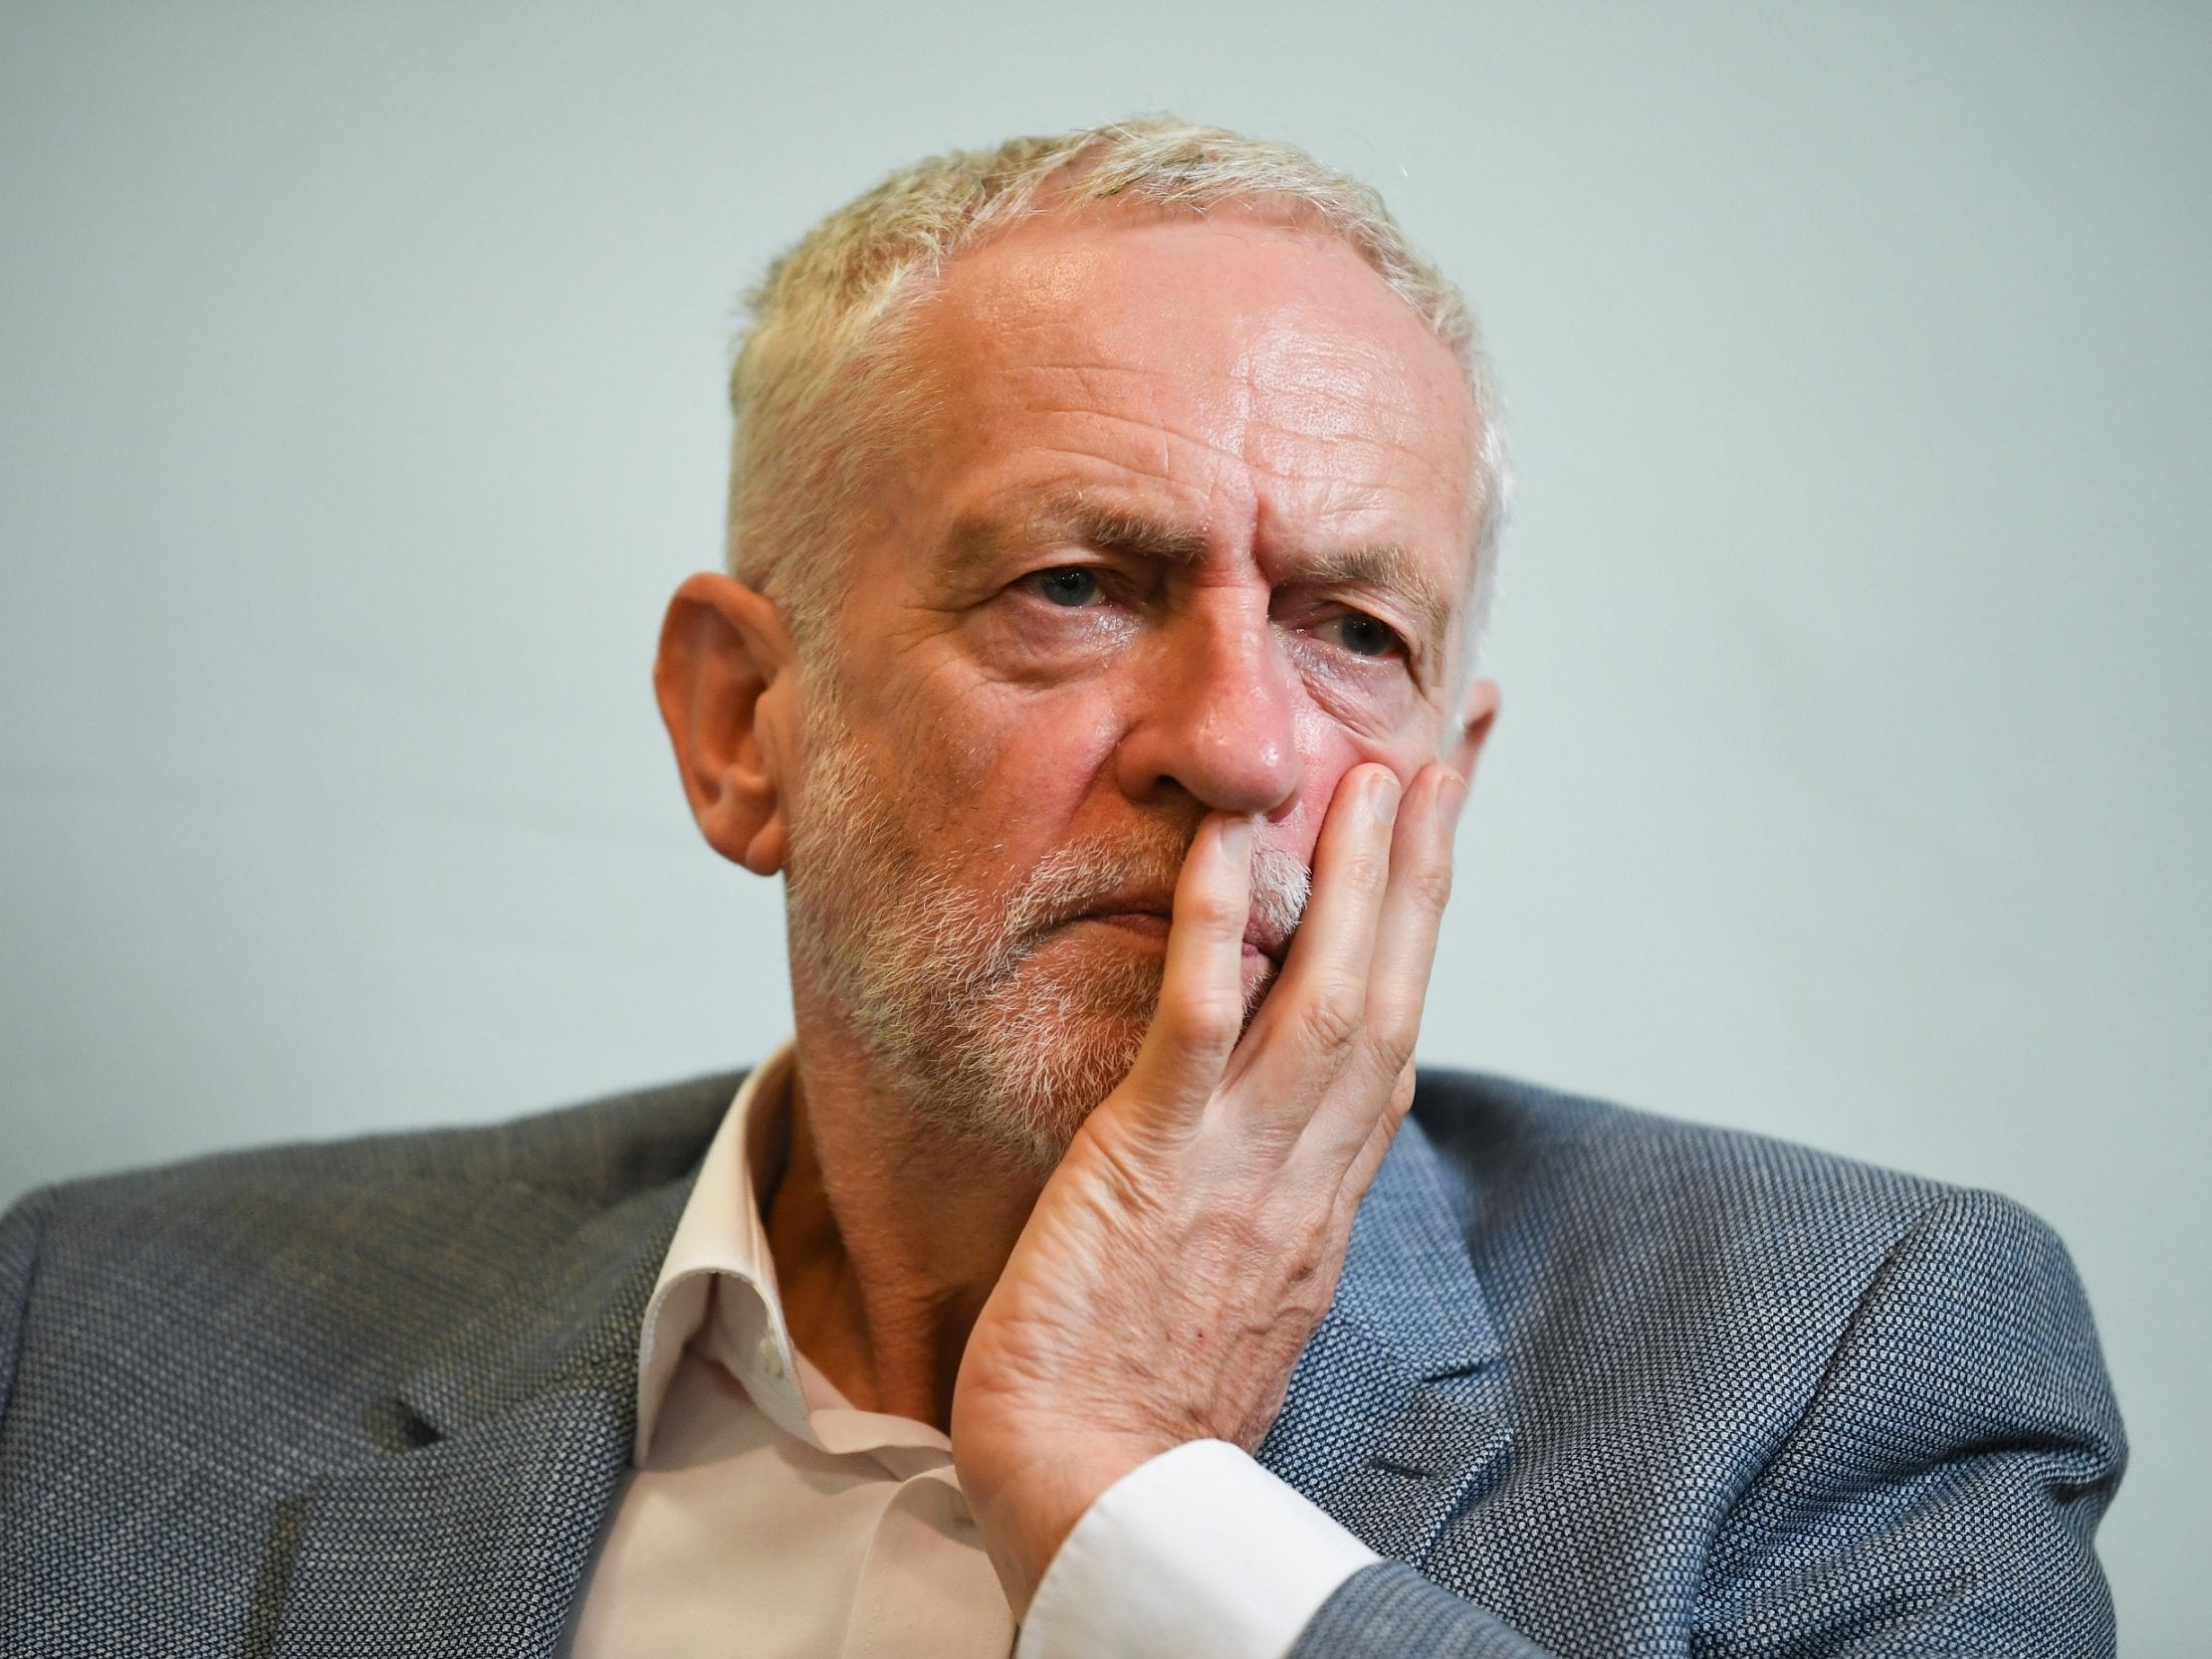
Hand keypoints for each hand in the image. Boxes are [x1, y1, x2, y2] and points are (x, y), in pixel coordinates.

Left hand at [949, 759, 1469, 1610]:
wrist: (1102, 1496)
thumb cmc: (1142, 1394)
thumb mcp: (1235, 1273)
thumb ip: (1265, 1183)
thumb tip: (1269, 1120)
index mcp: (1327, 1184)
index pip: (1394, 1020)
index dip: (1427, 914)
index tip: (1447, 818)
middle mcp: (1312, 1162)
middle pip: (1391, 983)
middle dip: (1428, 856)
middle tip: (1451, 740)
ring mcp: (1244, 1161)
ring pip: (1325, 989)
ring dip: (1360, 870)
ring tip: (1377, 762)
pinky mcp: (1156, 1163)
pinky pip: (1196, 1026)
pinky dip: (1217, 929)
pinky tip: (1228, 842)